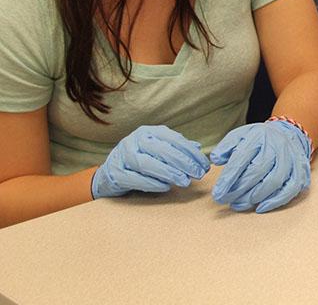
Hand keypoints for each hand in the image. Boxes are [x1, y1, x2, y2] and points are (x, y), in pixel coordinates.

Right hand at [92, 125, 209, 198]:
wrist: (110, 173)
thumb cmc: (141, 159)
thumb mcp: (159, 150)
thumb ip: (177, 148)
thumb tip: (198, 148)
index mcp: (149, 132)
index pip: (174, 139)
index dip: (191, 152)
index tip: (204, 165)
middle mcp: (135, 140)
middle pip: (162, 150)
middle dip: (183, 162)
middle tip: (198, 174)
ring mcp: (122, 155)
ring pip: (147, 163)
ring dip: (168, 173)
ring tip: (184, 181)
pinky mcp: (115, 172)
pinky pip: (134, 178)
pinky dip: (152, 183)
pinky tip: (166, 187)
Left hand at [210, 120, 311, 213]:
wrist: (289, 134)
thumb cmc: (260, 139)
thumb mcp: (241, 135)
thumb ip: (226, 146)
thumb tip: (216, 160)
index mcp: (259, 137)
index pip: (241, 159)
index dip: (228, 179)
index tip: (217, 193)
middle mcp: (276, 147)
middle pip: (256, 171)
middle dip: (238, 190)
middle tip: (224, 200)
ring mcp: (290, 159)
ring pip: (273, 181)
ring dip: (254, 196)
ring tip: (238, 204)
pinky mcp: (300, 171)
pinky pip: (290, 189)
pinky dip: (275, 201)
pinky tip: (260, 207)